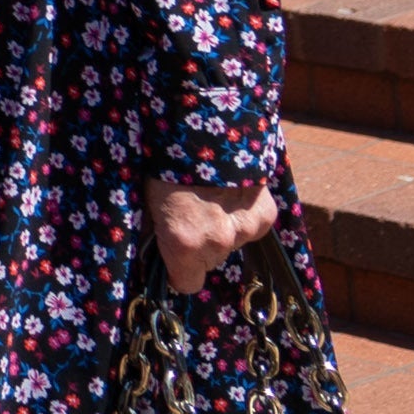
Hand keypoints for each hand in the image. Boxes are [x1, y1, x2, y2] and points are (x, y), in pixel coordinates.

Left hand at [143, 176, 279, 293]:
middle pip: (210, 260)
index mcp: (184, 244)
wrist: (202, 129)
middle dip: (200, 244)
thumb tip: (154, 245)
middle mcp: (217, 243)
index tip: (173, 258)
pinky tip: (231, 192)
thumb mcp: (148, 199)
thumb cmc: (163, 163)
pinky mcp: (265, 214)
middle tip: (190, 214)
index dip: (178, 271)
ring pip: (232, 242)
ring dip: (223, 228)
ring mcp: (245, 229)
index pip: (186, 283)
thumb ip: (155, 229)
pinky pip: (251, 225)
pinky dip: (243, 214)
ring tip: (210, 198)